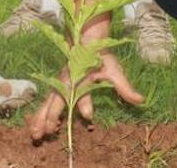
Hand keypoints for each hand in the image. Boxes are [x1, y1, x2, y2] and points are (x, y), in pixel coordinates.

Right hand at [27, 52, 143, 138]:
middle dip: (53, 116)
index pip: (84, 92)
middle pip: (59, 100)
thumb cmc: (101, 57)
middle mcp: (69, 81)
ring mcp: (60, 84)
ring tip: (36, 134)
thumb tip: (140, 101)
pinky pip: (46, 102)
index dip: (86, 104)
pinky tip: (35, 127)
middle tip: (50, 131)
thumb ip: (125, 88)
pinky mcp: (57, 88)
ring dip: (41, 118)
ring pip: (48, 103)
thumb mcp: (115, 70)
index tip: (88, 116)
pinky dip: (40, 114)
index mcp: (83, 76)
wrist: (85, 41)